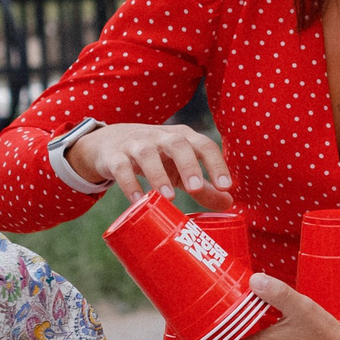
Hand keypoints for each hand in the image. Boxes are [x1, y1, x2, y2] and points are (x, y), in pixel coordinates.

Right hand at [64, 121, 234, 210]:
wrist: (111, 141)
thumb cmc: (157, 158)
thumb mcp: (180, 170)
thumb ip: (204, 187)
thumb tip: (228, 202)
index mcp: (184, 138)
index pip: (205, 145)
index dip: (217, 164)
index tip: (226, 187)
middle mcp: (162, 137)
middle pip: (178, 144)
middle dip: (189, 165)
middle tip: (196, 188)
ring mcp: (137, 144)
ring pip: (148, 154)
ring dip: (159, 175)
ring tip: (169, 198)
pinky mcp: (115, 156)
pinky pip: (121, 167)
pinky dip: (129, 183)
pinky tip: (138, 200)